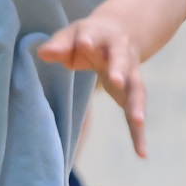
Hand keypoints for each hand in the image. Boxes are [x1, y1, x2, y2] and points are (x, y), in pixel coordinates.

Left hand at [39, 16, 146, 157]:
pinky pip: (136, 115)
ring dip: (137, 105)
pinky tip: (142, 153)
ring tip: (138, 121)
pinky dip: (139, 134)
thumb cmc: (89, 37)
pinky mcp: (133, 94)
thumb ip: (60, 45)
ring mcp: (131, 74)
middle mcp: (121, 54)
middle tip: (116, 80)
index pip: (95, 37)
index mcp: (102, 37)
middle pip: (121, 61)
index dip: (89, 40)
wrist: (122, 32)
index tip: (84, 42)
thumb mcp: (73, 35)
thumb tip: (43, 53)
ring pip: (136, 89)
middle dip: (119, 70)